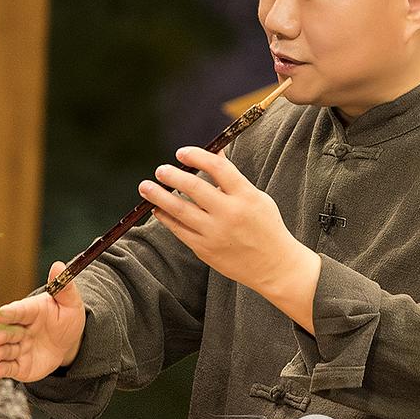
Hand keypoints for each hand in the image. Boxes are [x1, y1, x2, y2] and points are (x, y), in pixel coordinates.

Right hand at [0, 262, 86, 382]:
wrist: (70, 342)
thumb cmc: (66, 318)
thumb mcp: (70, 303)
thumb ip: (64, 287)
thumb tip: (58, 265)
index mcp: (30, 310)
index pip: (18, 310)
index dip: (9, 313)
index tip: (0, 314)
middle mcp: (20, 329)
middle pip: (6, 331)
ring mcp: (18, 348)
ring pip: (4, 350)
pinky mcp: (19, 366)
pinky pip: (8, 368)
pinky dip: (1, 370)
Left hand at [140, 147, 315, 309]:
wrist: (274, 266)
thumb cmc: (265, 226)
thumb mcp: (256, 197)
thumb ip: (232, 177)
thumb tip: (213, 152)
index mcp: (246, 196)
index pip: (218, 168)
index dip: (197, 156)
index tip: (182, 152)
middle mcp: (230, 213)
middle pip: (195, 188)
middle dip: (173, 176)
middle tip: (160, 170)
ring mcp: (216, 233)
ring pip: (181, 211)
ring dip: (159, 197)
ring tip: (145, 187)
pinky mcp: (205, 250)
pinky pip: (180, 230)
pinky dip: (166, 218)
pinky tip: (158, 209)